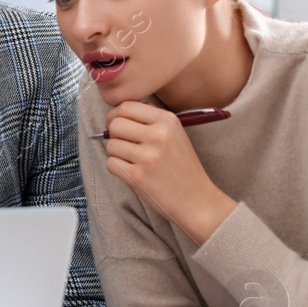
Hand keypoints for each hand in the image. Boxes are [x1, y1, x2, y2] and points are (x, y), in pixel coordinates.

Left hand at [101, 101, 235, 244]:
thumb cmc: (182, 167)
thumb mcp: (175, 134)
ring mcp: (148, 156)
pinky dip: (117, 169)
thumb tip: (119, 113)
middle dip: (114, 135)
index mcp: (168, 120)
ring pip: (110, 145)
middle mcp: (158, 135)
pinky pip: (111, 164)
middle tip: (124, 144)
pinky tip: (133, 172)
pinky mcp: (138, 176)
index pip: (126, 106)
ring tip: (133, 161)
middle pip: (115, 124)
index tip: (116, 124)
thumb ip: (151, 120)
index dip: (115, 115)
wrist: (197, 200)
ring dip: (117, 154)